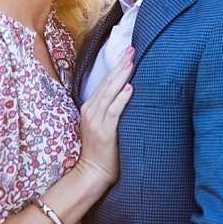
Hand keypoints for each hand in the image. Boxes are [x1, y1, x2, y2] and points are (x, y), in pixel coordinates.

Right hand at [77, 46, 134, 187]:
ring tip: (131, 62)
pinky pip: (114, 111)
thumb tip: (129, 95)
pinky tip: (130, 88)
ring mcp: (96, 121)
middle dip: (120, 65)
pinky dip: (121, 99)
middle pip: (107, 83)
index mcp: (90, 108)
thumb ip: (112, 111)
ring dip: (121, 76)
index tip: (128, 54)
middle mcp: (91, 111)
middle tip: (132, 50)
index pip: (104, 82)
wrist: (92, 173)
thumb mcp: (104, 126)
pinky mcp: (104, 132)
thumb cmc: (104, 152)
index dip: (116, 67)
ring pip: (109, 93)